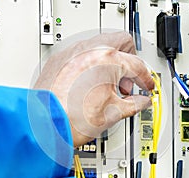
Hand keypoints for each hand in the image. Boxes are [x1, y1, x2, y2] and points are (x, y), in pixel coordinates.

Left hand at [35, 32, 153, 146]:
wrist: (42, 125)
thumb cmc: (71, 120)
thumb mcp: (112, 114)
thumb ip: (134, 104)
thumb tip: (142, 101)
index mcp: (107, 60)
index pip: (137, 66)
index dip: (146, 80)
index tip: (145, 87)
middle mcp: (90, 50)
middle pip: (122, 40)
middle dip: (131, 58)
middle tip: (129, 77)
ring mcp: (73, 52)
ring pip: (101, 43)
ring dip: (110, 58)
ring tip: (108, 82)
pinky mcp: (60, 59)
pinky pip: (82, 53)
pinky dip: (91, 62)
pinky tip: (90, 81)